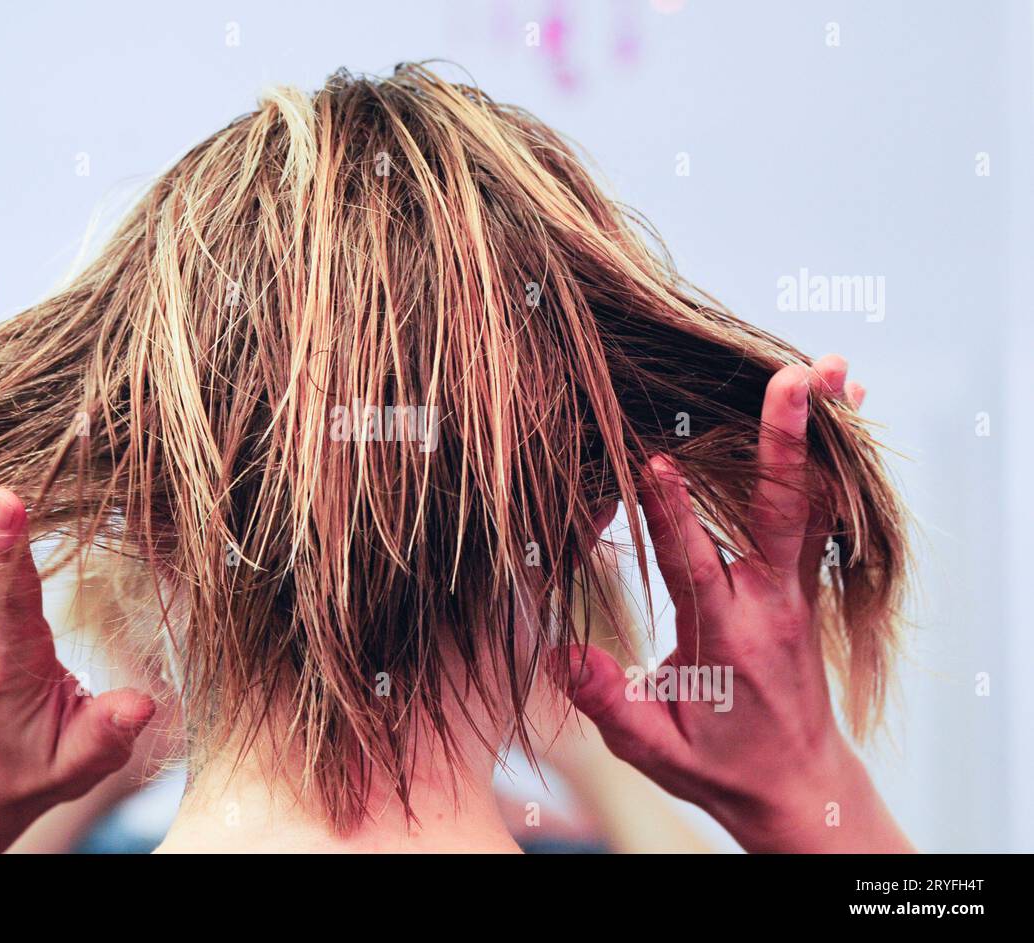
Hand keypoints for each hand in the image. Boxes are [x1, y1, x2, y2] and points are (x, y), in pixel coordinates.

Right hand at [561, 356, 911, 852]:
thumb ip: (610, 703)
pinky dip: (829, 461)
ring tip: (832, 369)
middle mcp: (771, 605)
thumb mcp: (654, 750)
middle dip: (783, 442)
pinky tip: (841, 413)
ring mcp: (795, 591)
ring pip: (810, 501)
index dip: (673, 514)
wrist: (798, 787)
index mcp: (727, 639)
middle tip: (796, 377)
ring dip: (818, 434)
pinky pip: (820, 514)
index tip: (656, 462)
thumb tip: (561, 656)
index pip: (695, 565)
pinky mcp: (803, 586)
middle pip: (781, 512)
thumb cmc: (719, 766)